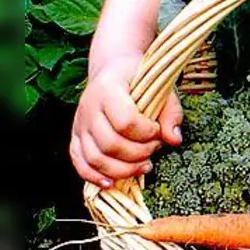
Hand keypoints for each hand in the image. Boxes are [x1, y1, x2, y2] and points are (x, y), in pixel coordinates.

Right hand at [70, 54, 183, 186]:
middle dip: (139, 153)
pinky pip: (79, 161)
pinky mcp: (75, 135)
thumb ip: (171, 113)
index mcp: (108, 88)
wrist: (113, 67)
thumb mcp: (161, 88)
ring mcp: (79, 122)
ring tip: (144, 166)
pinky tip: (111, 183)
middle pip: (110, 144)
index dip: (146, 133)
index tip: (157, 130)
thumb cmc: (140, 78)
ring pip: (95, 158)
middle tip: (154, 148)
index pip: (125, 121)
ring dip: (122, 169)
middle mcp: (89, 106)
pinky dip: (93, 176)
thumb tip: (174, 140)